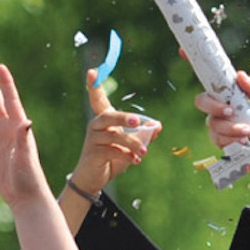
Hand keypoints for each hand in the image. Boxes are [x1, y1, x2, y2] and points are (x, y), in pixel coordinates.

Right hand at [68, 69, 158, 194]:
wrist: (95, 178)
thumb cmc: (112, 157)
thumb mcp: (130, 145)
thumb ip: (143, 134)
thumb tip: (158, 126)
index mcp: (104, 120)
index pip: (97, 99)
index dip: (94, 86)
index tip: (91, 71)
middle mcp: (95, 126)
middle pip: (108, 116)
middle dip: (123, 118)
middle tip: (138, 121)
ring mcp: (92, 140)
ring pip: (113, 135)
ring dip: (132, 143)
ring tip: (144, 151)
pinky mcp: (92, 153)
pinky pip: (112, 150)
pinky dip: (126, 155)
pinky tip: (135, 160)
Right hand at [194, 71, 249, 148]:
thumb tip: (239, 74)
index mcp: (231, 95)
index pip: (210, 78)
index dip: (193, 64)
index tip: (182, 50)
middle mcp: (221, 108)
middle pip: (202, 100)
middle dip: (213, 106)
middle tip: (230, 111)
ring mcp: (218, 125)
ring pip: (211, 122)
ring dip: (230, 127)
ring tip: (249, 132)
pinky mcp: (220, 141)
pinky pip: (217, 138)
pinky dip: (232, 139)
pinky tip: (245, 142)